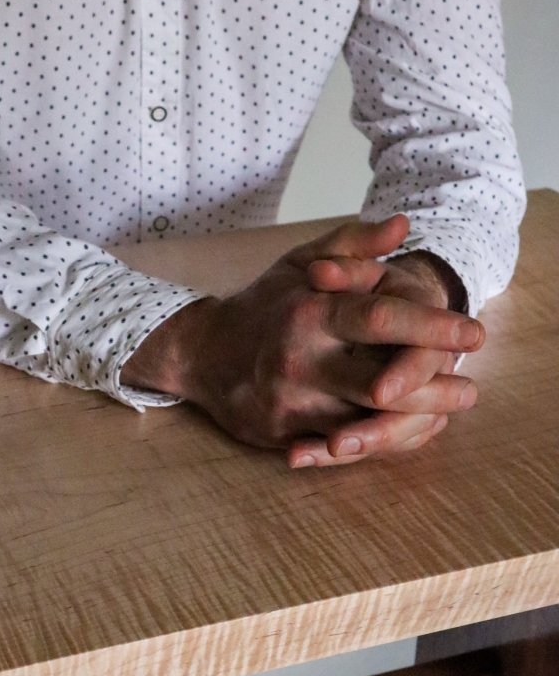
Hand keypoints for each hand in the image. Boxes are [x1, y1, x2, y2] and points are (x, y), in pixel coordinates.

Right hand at [122, 215, 482, 466]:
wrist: (200, 354)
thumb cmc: (264, 306)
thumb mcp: (302, 263)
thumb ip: (353, 244)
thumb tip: (403, 227)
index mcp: (310, 312)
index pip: (381, 320)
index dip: (434, 328)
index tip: (474, 333)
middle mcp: (300, 361)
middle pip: (384, 386)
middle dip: (436, 389)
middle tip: (469, 387)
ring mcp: (291, 403)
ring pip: (368, 426)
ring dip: (417, 422)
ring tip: (447, 412)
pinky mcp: (284, 435)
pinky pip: (344, 448)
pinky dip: (384, 442)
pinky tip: (409, 432)